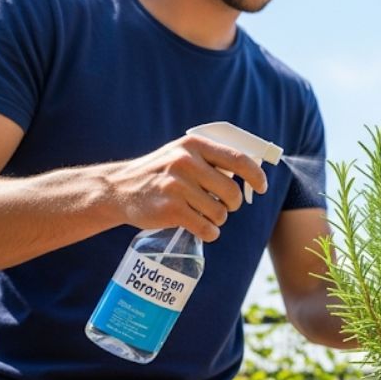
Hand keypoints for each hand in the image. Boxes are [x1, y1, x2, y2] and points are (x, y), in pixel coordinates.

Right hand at [104, 135, 268, 241]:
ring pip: (220, 213)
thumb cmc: (160, 173)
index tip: (261, 188)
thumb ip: (212, 159)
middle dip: (231, 204)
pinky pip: (206, 229)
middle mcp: (186, 162)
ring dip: (217, 220)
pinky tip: (201, 228)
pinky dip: (209, 233)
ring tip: (202, 214)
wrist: (119, 189)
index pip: (238, 160)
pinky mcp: (170, 210)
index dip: (255, 176)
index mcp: (194, 146)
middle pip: (232, 192)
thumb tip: (252, 171)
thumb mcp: (183, 154)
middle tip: (220, 206)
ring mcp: (177, 187)